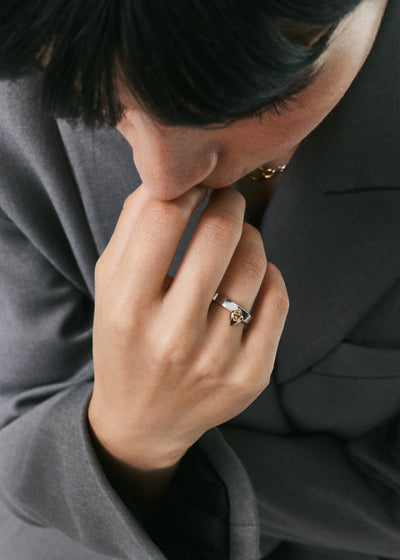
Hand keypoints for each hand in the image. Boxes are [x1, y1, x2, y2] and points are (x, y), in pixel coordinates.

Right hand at [88, 185, 288, 470]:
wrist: (143, 419)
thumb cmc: (123, 342)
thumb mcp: (108, 287)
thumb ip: (132, 227)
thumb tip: (172, 178)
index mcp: (127, 308)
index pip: (164, 218)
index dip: (187, 187)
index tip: (196, 184)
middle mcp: (172, 336)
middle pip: (219, 235)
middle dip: (228, 203)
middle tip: (226, 200)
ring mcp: (216, 359)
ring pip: (255, 264)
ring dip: (250, 236)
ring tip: (237, 238)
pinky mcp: (250, 376)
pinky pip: (278, 299)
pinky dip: (269, 275)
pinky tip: (251, 277)